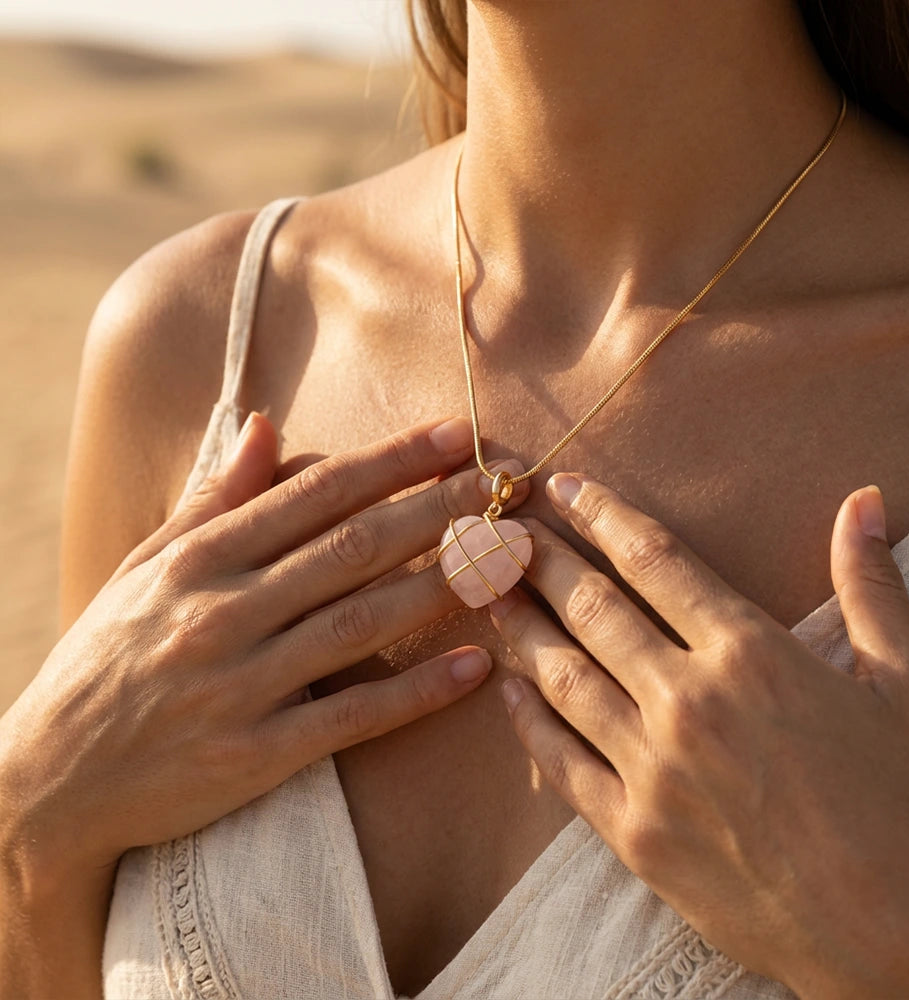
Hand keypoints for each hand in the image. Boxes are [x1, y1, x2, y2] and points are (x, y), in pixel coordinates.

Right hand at [0, 413, 526, 879]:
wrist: (46, 781)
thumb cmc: (104, 661)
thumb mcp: (146, 568)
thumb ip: (211, 498)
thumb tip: (265, 426)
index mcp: (199, 560)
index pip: (314, 493)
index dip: (391, 461)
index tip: (453, 435)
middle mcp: (223, 612)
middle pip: (352, 547)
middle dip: (437, 509)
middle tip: (505, 483)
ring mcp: (241, 685)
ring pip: (361, 622)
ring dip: (443, 586)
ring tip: (507, 558)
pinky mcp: (255, 755)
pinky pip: (351, 716)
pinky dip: (416, 691)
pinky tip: (475, 666)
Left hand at [488, 474, 908, 998]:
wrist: (897, 938)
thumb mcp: (906, 683)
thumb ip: (870, 583)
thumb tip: (864, 499)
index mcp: (749, 653)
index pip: (653, 559)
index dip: (601, 515)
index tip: (564, 489)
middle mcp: (688, 701)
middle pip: (591, 608)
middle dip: (541, 561)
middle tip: (502, 533)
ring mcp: (653, 770)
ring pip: (562, 676)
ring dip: (519, 626)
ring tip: (487, 592)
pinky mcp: (633, 833)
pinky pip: (560, 762)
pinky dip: (526, 720)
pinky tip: (506, 688)